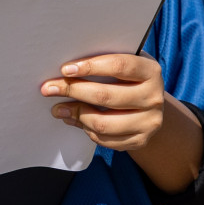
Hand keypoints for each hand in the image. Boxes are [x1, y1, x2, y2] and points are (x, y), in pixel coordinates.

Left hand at [40, 53, 165, 151]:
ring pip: (103, 122)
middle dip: (72, 91)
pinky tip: (75, 120)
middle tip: (49, 88)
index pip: (119, 66)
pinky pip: (105, 139)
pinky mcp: (140, 140)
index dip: (90, 66)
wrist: (149, 106)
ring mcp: (150, 122)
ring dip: (75, 114)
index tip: (65, 69)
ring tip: (58, 109)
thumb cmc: (128, 79)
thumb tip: (64, 72)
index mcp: (151, 71)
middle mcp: (154, 97)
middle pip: (106, 96)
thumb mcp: (122, 65)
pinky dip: (86, 130)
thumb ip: (100, 64)